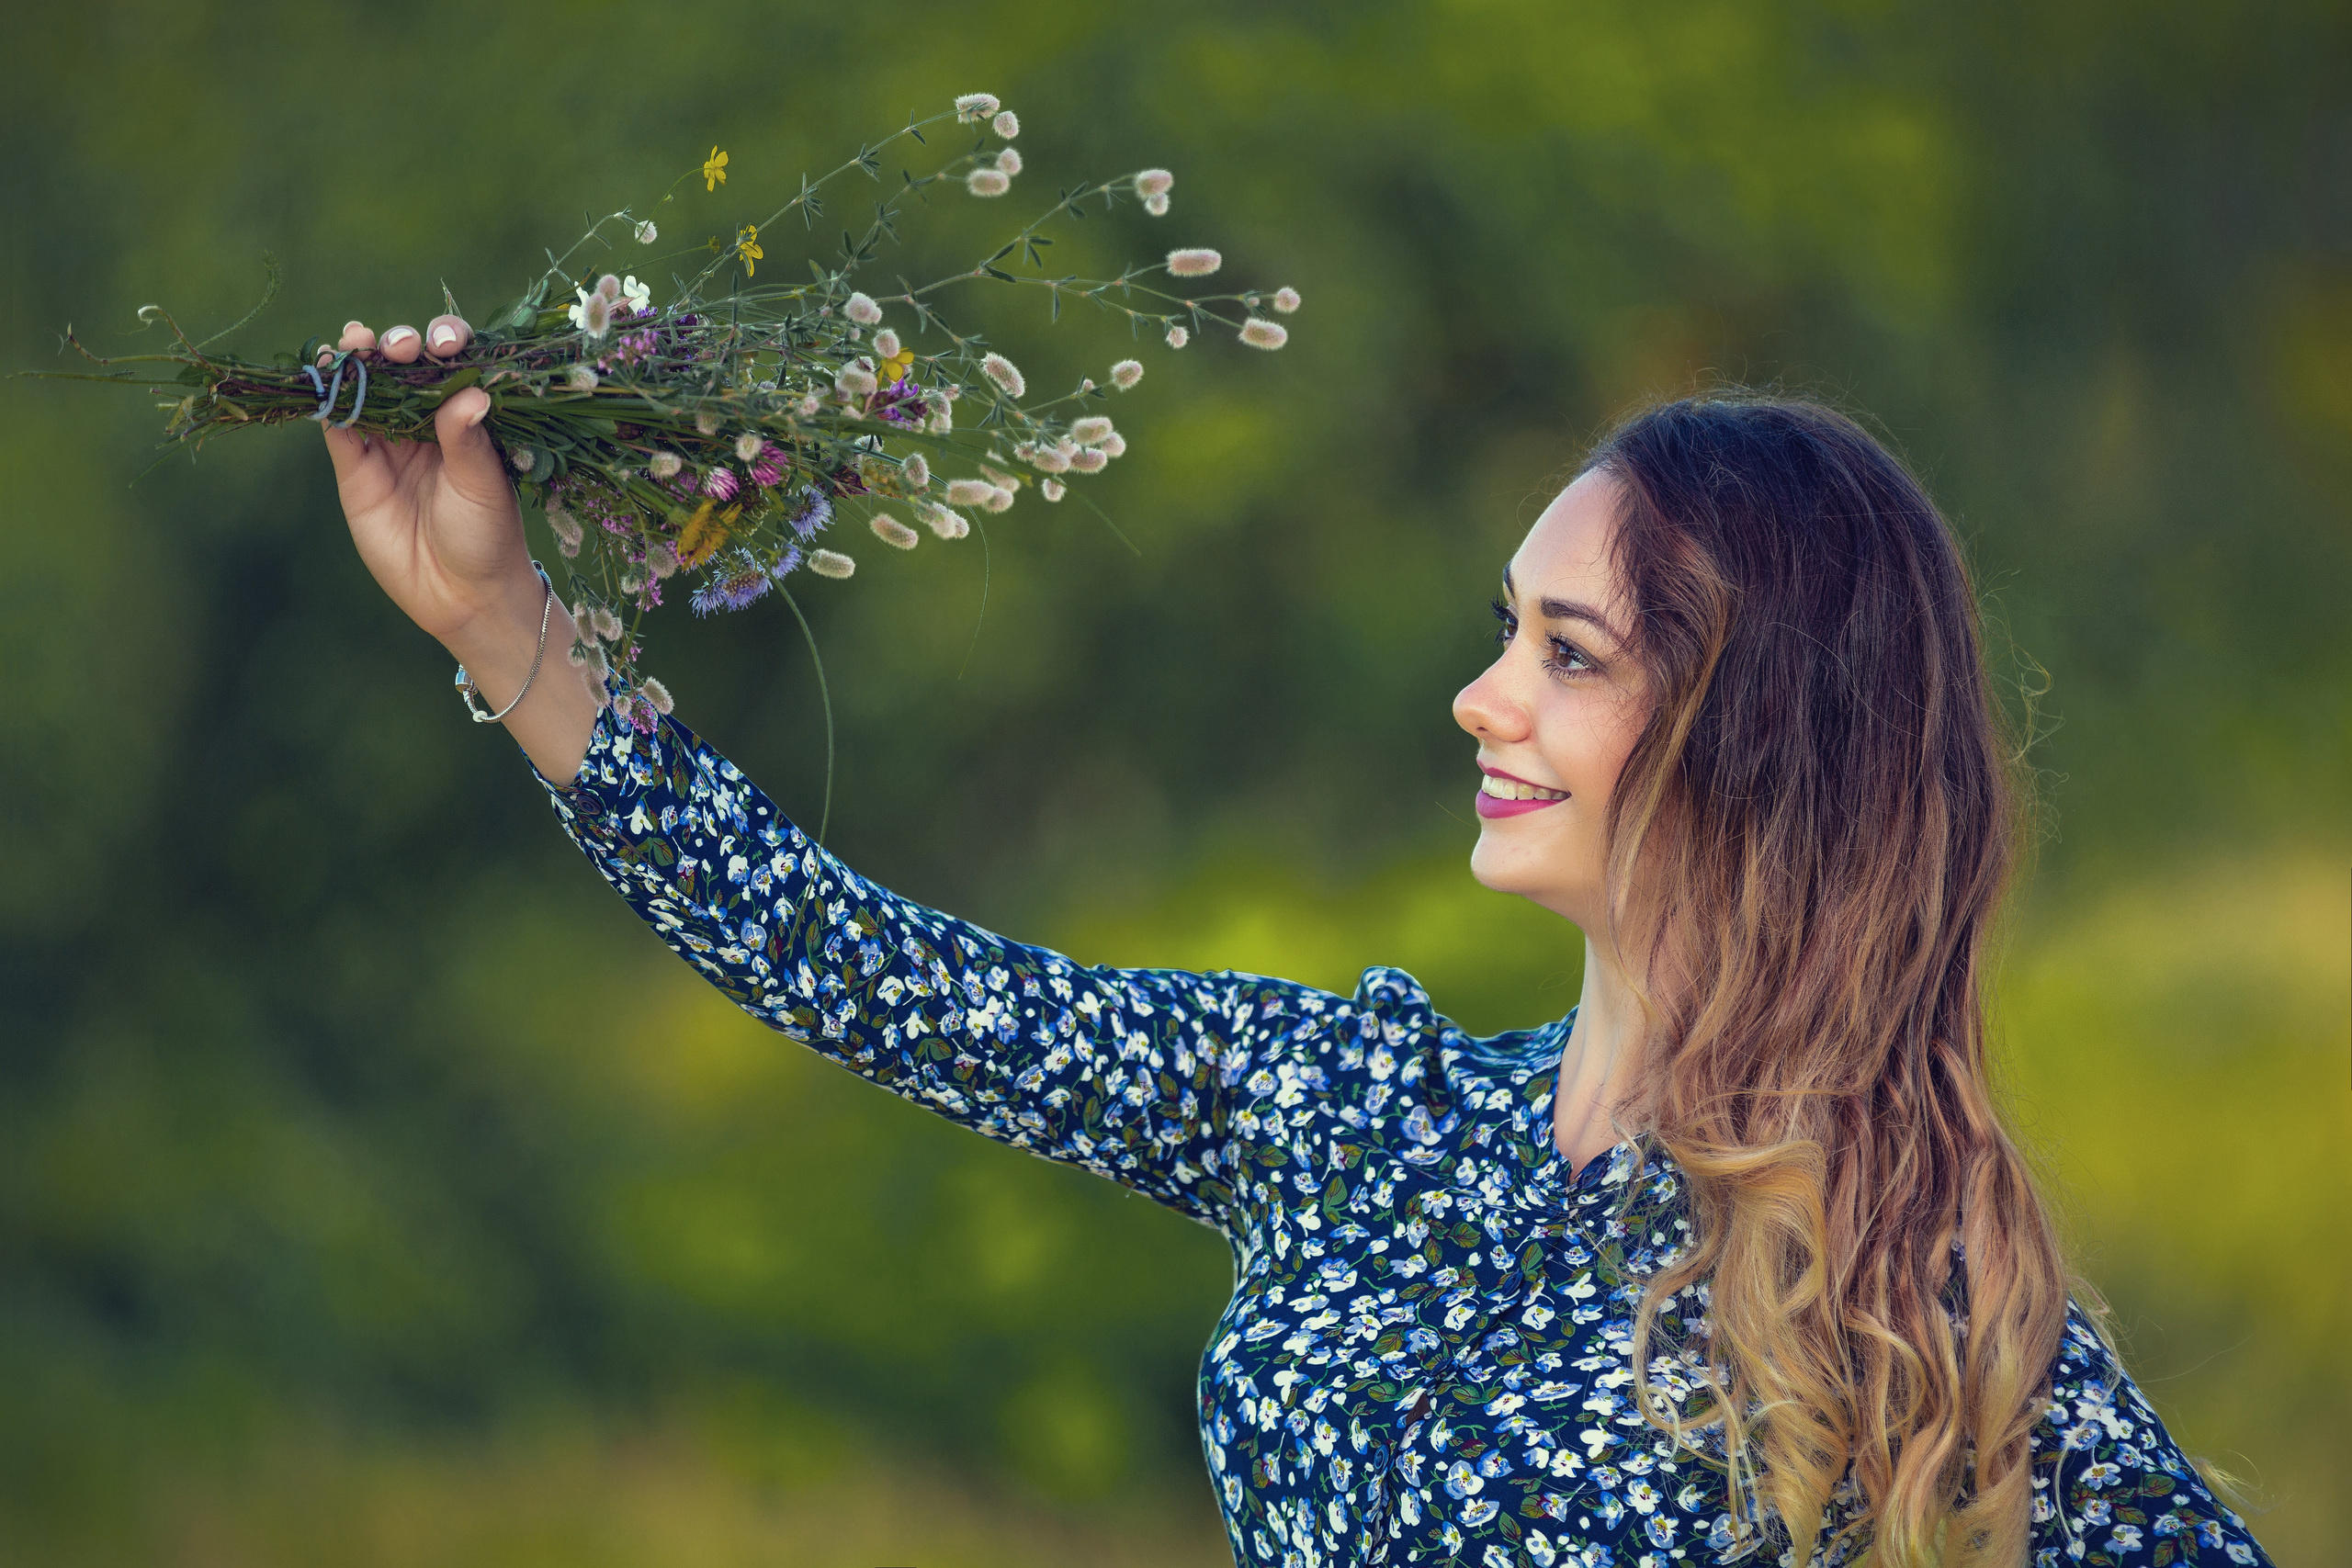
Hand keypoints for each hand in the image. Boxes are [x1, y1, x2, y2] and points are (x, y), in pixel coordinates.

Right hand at [320, 314, 601, 782]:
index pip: (453, 367)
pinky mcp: (355, 469)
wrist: (462, 595)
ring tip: (356, 341)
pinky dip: (330, 398)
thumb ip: (468, 440)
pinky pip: (338, 426)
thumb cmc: (487, 536)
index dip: (447, 344)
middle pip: (405, 369)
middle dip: (400, 346)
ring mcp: (388, 443)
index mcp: (466, 419)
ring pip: (368, 389)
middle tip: (400, 345)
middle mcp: (425, 423)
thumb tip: (471, 392)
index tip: (447, 340)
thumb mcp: (483, 486)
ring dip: (359, 360)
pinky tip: (326, 371)